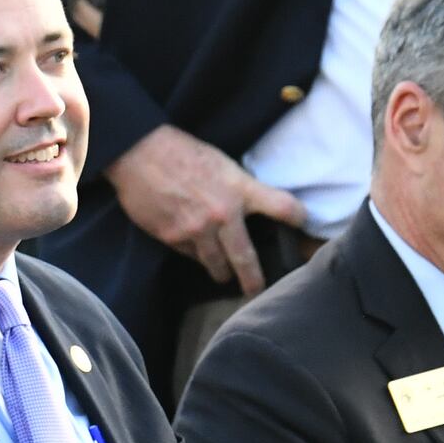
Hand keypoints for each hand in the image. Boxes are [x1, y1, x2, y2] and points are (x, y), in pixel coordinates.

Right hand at [106, 124, 311, 294]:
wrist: (140, 154)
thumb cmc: (182, 153)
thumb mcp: (222, 164)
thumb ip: (238, 187)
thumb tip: (250, 208)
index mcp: (239, 189)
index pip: (282, 207)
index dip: (297, 217)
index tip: (303, 224)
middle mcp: (223, 214)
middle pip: (246, 257)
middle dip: (253, 279)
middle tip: (256, 290)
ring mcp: (197, 230)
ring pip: (215, 264)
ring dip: (222, 272)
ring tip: (224, 275)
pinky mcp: (173, 237)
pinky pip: (190, 254)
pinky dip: (194, 254)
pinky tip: (194, 250)